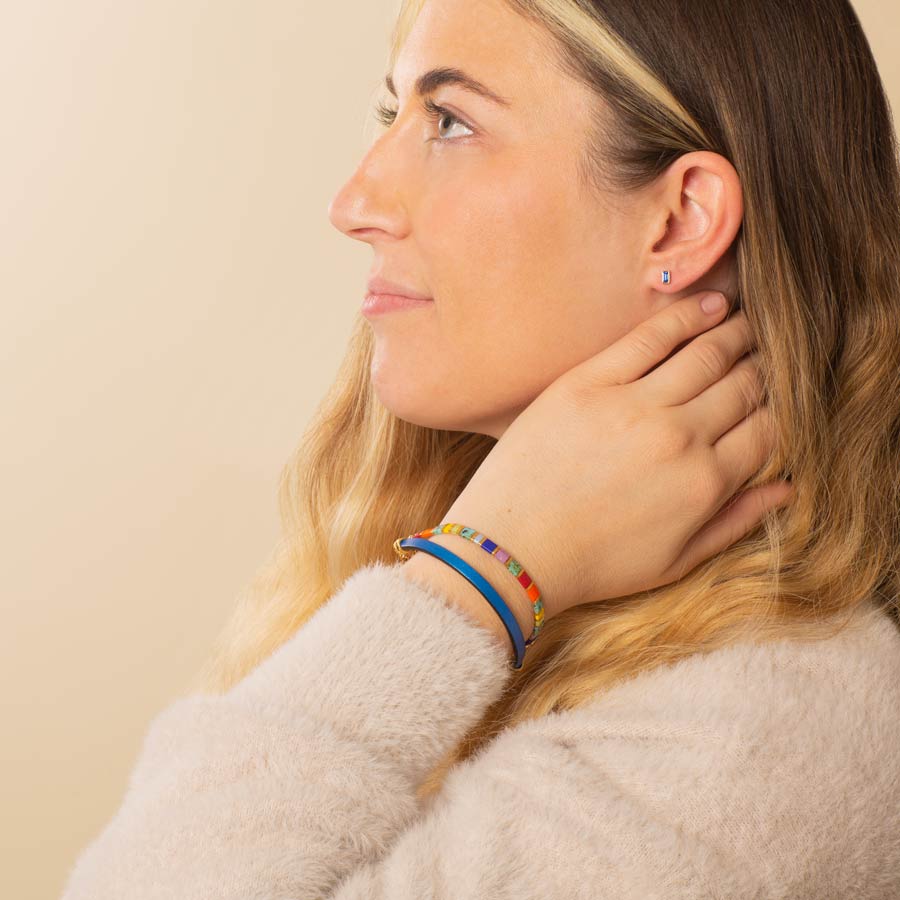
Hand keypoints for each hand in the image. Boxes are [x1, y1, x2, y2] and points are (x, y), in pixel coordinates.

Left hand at [441, 292, 792, 621]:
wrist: (510, 550)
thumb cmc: (592, 563)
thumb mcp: (674, 562)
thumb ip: (735, 522)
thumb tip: (787, 488)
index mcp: (704, 484)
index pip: (767, 429)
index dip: (780, 410)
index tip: (776, 399)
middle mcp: (678, 438)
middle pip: (743, 385)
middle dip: (764, 368)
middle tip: (767, 354)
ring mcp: (632, 405)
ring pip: (705, 354)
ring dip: (736, 333)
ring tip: (748, 321)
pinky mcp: (588, 383)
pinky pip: (649, 338)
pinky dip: (686, 316)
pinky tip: (710, 304)